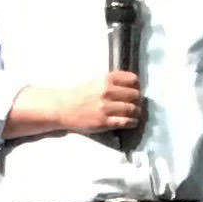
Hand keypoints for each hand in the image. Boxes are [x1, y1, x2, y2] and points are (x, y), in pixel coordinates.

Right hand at [15, 74, 144, 139]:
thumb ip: (114, 80)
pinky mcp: (104, 121)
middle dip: (138, 100)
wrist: (64, 108)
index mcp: (106, 79)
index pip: (133, 80)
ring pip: (133, 109)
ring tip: (135, 114)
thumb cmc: (81, 94)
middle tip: (136, 104)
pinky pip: (126, 122)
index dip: (137, 86)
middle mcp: (107, 92)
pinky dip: (132, 122)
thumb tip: (134, 83)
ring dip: (137, 113)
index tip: (136, 91)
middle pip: (135, 95)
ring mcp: (106, 107)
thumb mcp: (97, 80)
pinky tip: (132, 122)